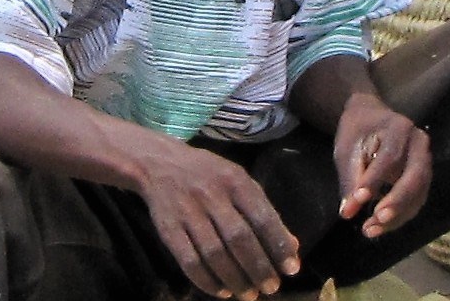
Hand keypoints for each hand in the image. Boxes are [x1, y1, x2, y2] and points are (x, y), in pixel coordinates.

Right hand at [131, 137, 296, 297]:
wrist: (158, 163)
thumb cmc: (208, 174)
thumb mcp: (239, 181)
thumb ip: (264, 211)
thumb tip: (292, 246)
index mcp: (235, 181)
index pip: (262, 218)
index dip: (278, 246)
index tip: (291, 269)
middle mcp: (212, 195)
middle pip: (239, 239)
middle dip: (258, 268)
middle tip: (271, 288)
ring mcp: (187, 212)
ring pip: (214, 254)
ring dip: (235, 279)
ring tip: (249, 295)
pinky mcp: (168, 229)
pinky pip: (189, 261)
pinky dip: (207, 281)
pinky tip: (221, 291)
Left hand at [329, 95, 429, 238]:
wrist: (371, 118)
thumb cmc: (357, 131)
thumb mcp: (347, 149)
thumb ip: (350, 179)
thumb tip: (348, 211)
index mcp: (400, 128)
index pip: (390, 157)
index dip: (374, 180)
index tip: (356, 199)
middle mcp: (419, 143)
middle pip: (415, 176)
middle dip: (396, 202)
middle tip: (376, 221)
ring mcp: (426, 161)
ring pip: (419, 193)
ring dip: (397, 215)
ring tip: (371, 230)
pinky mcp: (424, 177)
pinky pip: (416, 200)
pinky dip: (400, 216)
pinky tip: (380, 226)